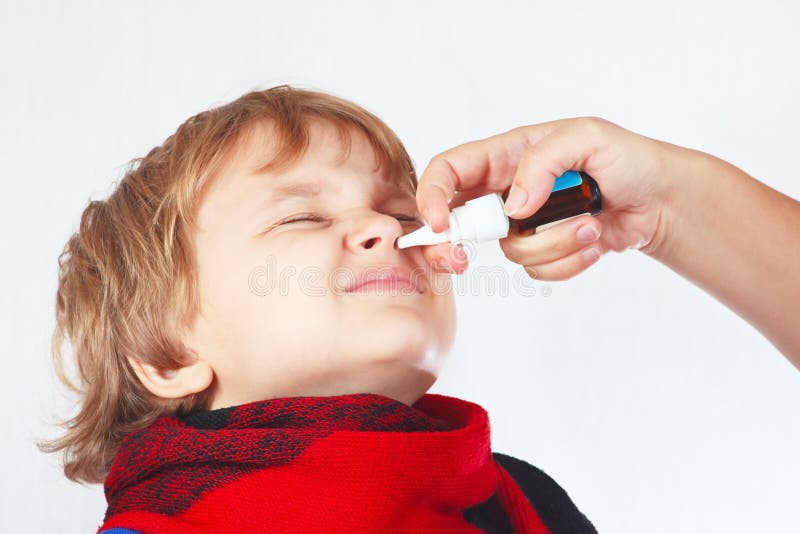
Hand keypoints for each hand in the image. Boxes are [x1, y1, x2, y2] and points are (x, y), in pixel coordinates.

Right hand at [414, 117, 678, 279]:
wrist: (659, 200)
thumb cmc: (627, 158)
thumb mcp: (587, 138)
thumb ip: (543, 161)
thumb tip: (514, 205)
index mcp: (507, 154)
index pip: (449, 169)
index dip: (432, 195)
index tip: (438, 225)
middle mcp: (508, 190)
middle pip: (460, 221)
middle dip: (465, 243)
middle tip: (473, 253)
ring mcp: (524, 224)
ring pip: (511, 251)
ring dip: (555, 243)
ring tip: (589, 223)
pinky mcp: (545, 250)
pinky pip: (538, 270)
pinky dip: (570, 261)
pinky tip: (594, 240)